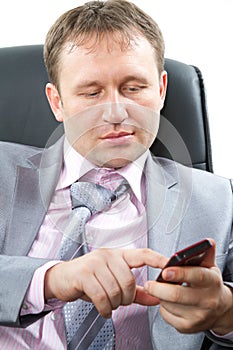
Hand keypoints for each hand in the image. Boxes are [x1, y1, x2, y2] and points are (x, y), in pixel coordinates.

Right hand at [44, 248, 166, 317]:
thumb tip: (156, 297)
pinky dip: (105, 309)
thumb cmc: (88, 279)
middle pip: (129, 280)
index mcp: (118, 255)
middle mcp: (108, 256)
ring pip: (116, 290)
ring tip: (108, 304)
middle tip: (119, 301)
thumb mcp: (113, 282)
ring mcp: (95, 263)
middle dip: (126, 297)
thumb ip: (136, 290)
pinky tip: (103, 309)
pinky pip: (102, 297)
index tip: (171, 265)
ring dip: (114, 304)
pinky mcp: (84, 274)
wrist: (62, 278)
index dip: (158, 259)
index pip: (142, 254)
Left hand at [144, 239, 232, 334]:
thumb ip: (205, 253)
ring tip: (160, 289)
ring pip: (168, 305)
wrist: (219, 310)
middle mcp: (207, 300)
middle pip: (177, 295)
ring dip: (159, 296)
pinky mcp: (188, 327)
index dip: (179, 273)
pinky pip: (166, 315)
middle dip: (159, 288)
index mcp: (211, 282)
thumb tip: (208, 242)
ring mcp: (198, 316)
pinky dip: (162, 307)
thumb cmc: (209, 284)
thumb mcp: (209, 267)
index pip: (196, 276)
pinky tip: (167, 301)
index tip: (165, 270)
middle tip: (149, 283)